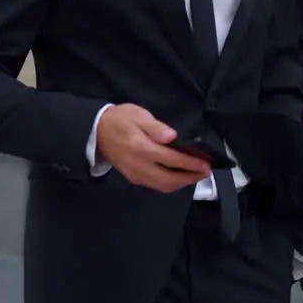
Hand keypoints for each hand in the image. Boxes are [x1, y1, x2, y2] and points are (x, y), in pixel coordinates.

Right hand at [95, 104, 210, 192]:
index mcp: (142, 148)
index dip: (191, 163)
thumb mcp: (139, 116)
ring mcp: (136, 175)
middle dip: (190, 178)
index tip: (206, 163)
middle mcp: (139, 166)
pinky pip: (156, 185)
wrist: (97, 131)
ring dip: (182, 183)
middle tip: (205, 172)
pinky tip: (179, 176)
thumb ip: (156, 128)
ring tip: (196, 175)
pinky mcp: (134, 178)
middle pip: (170, 180)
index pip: (172, 160)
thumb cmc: (120, 120)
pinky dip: (170, 183)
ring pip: (163, 186)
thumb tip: (172, 136)